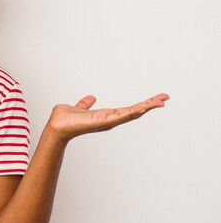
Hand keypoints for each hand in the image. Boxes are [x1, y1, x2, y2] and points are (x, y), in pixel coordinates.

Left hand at [46, 93, 169, 143]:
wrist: (56, 126)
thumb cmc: (66, 119)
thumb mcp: (80, 107)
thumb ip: (85, 103)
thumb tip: (91, 97)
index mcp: (106, 115)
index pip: (128, 109)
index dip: (142, 105)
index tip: (155, 99)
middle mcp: (110, 119)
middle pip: (134, 111)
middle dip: (150, 105)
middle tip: (165, 98)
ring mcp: (108, 121)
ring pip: (131, 113)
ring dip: (146, 107)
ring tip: (160, 101)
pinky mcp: (103, 121)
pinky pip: (120, 116)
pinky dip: (132, 112)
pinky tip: (143, 108)